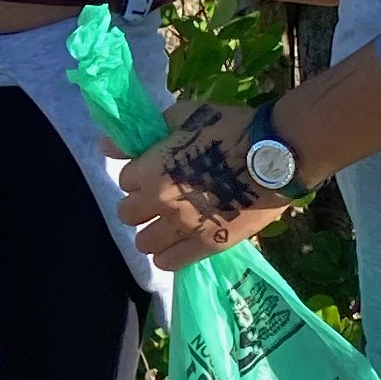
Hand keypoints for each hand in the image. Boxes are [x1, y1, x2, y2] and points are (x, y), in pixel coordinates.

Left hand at [117, 99, 297, 266]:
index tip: (155, 173)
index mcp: (152, 169)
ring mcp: (183, 226)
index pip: (124, 181)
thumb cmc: (231, 127)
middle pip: (128, 214)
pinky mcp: (207, 244)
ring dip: (152, 233)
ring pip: (143, 242)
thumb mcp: (185, 116)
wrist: (275, 153)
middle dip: (141, 206)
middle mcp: (161, 201)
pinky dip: (167, 255)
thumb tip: (105, 145)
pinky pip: (168, 262)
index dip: (140, 176)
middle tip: (161, 200)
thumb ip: (145, 133)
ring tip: (169, 225)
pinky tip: (177, 244)